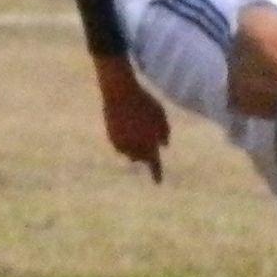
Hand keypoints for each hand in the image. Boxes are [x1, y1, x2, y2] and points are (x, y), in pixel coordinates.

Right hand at [98, 66, 169, 181]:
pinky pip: (121, 146)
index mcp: (149, 141)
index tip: (158, 183)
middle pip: (142, 158)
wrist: (119, 93)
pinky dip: (125, 141)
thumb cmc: (143, 101)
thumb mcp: (160, 114)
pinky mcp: (112, 139)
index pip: (154, 163)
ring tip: (136, 129)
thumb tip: (164, 146)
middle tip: (146, 138)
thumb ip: (164, 131)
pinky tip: (125, 127)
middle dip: (146, 153)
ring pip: (131, 154)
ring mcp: (122, 143)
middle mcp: (134, 146)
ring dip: (135, 148)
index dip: (156, 174)